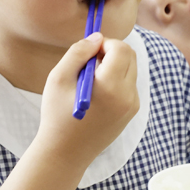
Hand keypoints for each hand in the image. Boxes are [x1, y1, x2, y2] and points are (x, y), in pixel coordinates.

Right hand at [37, 33, 138, 170]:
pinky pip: (129, 84)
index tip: (88, 52)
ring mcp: (132, 106)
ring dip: (114, 65)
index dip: (104, 43)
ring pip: (131, 69)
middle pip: (130, 56)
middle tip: (89, 62)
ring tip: (90, 80)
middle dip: (111, 51)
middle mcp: (127, 96)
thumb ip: (78, 52)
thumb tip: (97, 37)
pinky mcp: (131, 112)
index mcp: (110, 86)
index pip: (120, 48)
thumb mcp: (59, 78)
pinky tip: (97, 94)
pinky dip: (116, 80)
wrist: (65, 153)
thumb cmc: (57, 114)